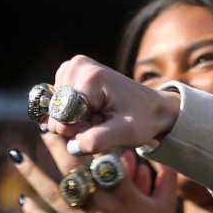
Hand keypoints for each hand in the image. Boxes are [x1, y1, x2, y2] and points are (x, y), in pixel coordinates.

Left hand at [13, 132, 186, 212]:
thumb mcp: (167, 208)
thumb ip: (165, 179)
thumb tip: (162, 155)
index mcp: (125, 196)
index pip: (103, 160)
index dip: (89, 142)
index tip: (78, 126)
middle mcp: (102, 208)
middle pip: (73, 171)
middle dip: (56, 147)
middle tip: (43, 129)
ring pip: (52, 194)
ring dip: (32, 173)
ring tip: (16, 155)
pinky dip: (34, 212)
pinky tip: (23, 199)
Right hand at [43, 55, 181, 154]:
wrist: (154, 107)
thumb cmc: (143, 119)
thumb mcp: (126, 133)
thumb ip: (98, 140)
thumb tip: (73, 146)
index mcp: (89, 76)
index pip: (63, 115)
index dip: (80, 128)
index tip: (104, 124)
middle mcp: (76, 66)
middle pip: (58, 112)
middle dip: (79, 124)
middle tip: (105, 121)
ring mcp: (72, 68)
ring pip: (58, 111)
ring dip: (79, 120)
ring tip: (103, 116)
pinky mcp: (70, 75)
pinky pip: (61, 105)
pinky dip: (77, 114)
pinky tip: (96, 111)